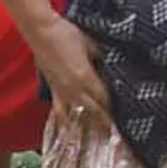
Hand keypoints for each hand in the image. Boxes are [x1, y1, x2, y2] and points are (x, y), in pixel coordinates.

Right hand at [6, 0, 113, 149]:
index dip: (114, 107)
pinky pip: (60, 111)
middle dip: (106, 122)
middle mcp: (75, 89)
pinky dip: (66, 122)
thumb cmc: (67, 33)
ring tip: (99, 136)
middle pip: (94, 110)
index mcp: (86, 77)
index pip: (105, 98)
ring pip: (79, 114)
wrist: (41, 31)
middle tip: (117, 133)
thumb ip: (103, 56)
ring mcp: (63, 92)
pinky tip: (69, 132)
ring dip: (89, 124)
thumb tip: (115, 65)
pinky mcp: (53, 90)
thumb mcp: (91, 42)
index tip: (125, 116)